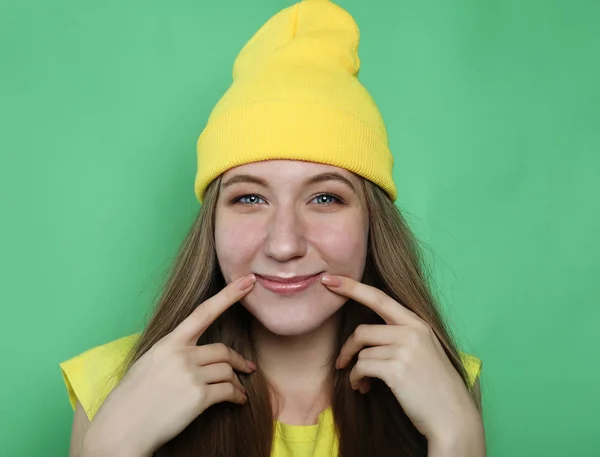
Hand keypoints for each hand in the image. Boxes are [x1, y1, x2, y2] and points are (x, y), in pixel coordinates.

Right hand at [82, 274, 257, 456]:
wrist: (121, 430)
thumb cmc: (132, 400)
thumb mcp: (148, 364)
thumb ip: (172, 354)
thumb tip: (193, 353)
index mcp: (167, 343)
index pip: (203, 312)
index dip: (229, 295)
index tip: (248, 281)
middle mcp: (180, 355)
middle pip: (222, 350)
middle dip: (237, 359)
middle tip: (247, 367)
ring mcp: (190, 375)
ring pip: (227, 371)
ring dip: (236, 380)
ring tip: (239, 390)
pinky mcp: (198, 397)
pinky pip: (228, 391)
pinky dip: (237, 396)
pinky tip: (238, 401)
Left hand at [321, 274, 482, 445]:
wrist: (453, 418)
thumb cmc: (434, 388)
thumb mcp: (423, 351)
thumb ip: (400, 336)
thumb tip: (365, 337)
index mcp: (418, 323)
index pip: (379, 297)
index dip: (352, 287)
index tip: (329, 279)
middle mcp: (412, 331)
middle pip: (363, 330)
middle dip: (347, 347)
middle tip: (340, 362)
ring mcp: (405, 349)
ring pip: (362, 352)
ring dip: (355, 370)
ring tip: (362, 384)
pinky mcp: (396, 369)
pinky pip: (362, 367)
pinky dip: (357, 379)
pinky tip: (364, 389)